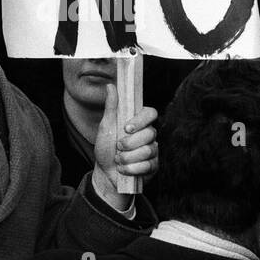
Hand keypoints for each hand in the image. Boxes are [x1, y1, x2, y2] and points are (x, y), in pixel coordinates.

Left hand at [92, 81, 157, 210]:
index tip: (126, 128)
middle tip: (118, 147)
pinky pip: (148, 165)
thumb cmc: (106, 147)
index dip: (141, 120)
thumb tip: (111, 86)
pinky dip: (131, 169)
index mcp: (139, 122)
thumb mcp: (106, 127)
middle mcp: (149, 134)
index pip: (151, 113)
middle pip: (150, 133)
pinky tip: (124, 170)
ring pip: (148, 150)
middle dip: (129, 144)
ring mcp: (153, 150)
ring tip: (118, 159)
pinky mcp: (154, 166)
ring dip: (128, 158)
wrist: (105, 173)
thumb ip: (111, 107)